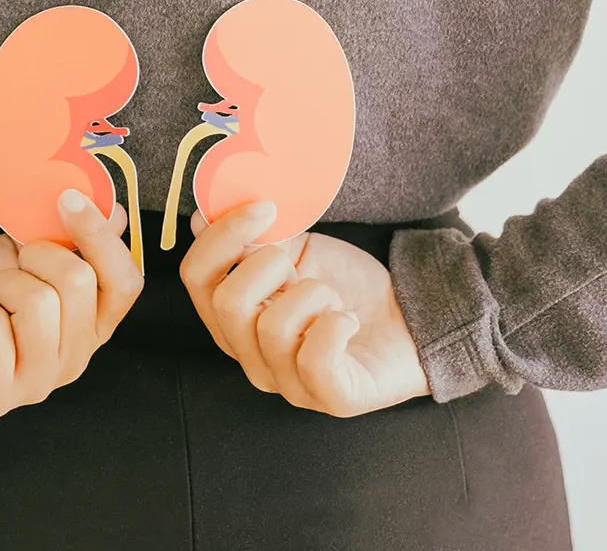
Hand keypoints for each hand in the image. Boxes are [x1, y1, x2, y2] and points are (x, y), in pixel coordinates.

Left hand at [0, 189, 143, 417]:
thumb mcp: (31, 254)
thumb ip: (75, 237)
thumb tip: (115, 212)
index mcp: (93, 325)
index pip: (125, 283)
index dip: (101, 238)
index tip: (68, 199)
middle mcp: (75, 359)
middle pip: (78, 283)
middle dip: (37, 256)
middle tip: (14, 267)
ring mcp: (38, 383)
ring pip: (38, 303)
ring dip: (4, 284)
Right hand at [179, 199, 430, 416]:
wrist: (410, 318)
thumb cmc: (347, 286)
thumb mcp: (298, 252)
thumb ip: (254, 238)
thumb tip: (206, 213)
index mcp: (234, 318)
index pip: (195, 277)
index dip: (221, 236)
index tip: (265, 206)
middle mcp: (250, 357)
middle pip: (226, 303)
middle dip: (268, 264)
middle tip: (300, 266)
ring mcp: (288, 384)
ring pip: (272, 328)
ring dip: (312, 294)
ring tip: (330, 298)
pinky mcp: (330, 399)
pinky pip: (314, 359)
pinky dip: (334, 326)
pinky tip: (347, 321)